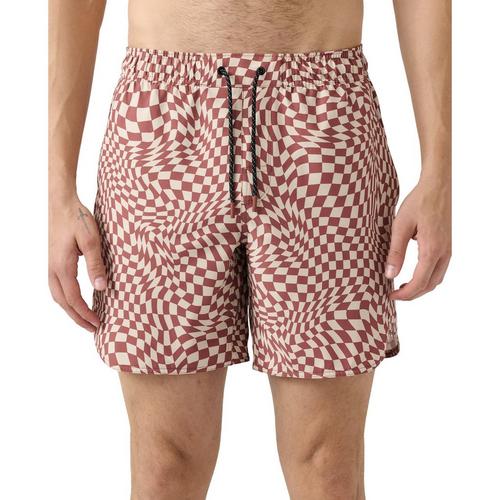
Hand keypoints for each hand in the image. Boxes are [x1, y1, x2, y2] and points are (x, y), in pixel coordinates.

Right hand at [48, 195, 106, 331]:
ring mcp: (51, 266)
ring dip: (71, 310)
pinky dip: (67, 299)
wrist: (62, 204)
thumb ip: (96, 265)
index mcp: (62, 267)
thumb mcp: (92, 241)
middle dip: (78, 317)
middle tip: (93, 328)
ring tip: (85, 319)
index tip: (98, 324)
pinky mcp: (54, 262)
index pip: (74, 299)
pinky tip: (76, 300)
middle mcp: (53, 270)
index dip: (86, 314)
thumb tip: (102, 288)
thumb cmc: (78, 220)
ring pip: (59, 296)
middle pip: (64, 302)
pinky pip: (58, 287)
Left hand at [385, 176, 450, 299]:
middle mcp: (444, 252)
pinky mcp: (447, 245)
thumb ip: (395, 251)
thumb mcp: (400, 226)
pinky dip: (427, 278)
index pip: (420, 282)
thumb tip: (390, 274)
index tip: (390, 296)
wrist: (437, 186)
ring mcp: (448, 249)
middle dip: (412, 294)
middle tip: (394, 295)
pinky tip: (413, 274)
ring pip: (436, 279)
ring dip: (420, 287)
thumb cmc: (418, 202)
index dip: (405, 294)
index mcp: (432, 249)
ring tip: (402, 287)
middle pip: (430, 285)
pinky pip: (439, 269)